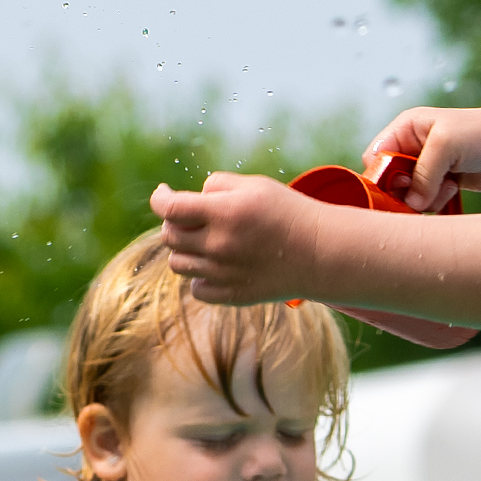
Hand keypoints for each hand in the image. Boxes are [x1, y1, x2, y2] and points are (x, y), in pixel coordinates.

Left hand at [149, 172, 322, 305]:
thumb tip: (193, 198)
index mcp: (224, 212)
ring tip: (205, 241)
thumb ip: (217, 184)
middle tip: (190, 218)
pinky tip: (217, 266)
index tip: (163, 193)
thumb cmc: (288, 212)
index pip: (169, 208)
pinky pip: (197, 289)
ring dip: (185, 250)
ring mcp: (224, 274)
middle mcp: (220, 245)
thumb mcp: (255, 185)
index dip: (159, 198)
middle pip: (169, 236)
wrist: (321, 252)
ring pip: (178, 265)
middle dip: (174, 223)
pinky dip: (201, 277)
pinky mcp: (233, 295)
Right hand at [363, 104, 480, 212]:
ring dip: (424, 198)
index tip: (398, 188)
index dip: (381, 175)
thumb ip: (423, 174)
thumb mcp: (446, 145)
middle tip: (422, 194)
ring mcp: (426, 167)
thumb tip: (412, 203)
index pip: (376, 157)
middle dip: (403, 192)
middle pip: (389, 181)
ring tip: (447, 185)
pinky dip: (436, 202)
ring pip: (407, 196)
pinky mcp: (440, 183)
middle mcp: (412, 147)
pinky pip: (425, 202)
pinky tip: (454, 189)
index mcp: (405, 129)